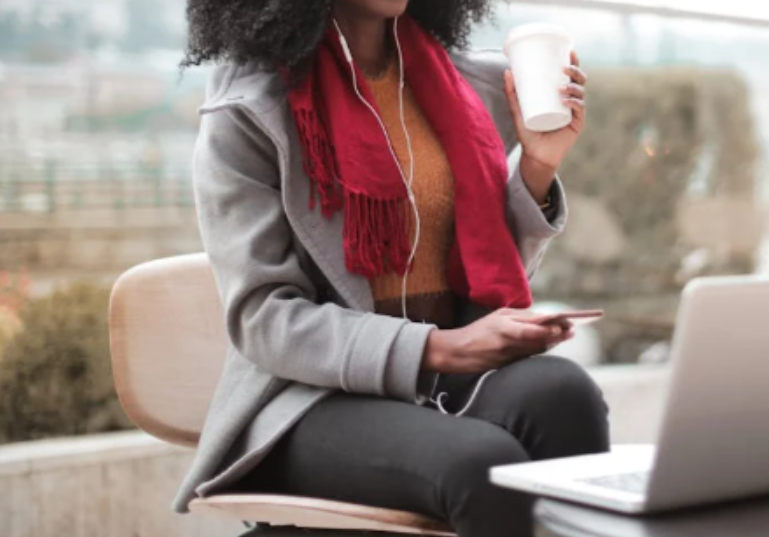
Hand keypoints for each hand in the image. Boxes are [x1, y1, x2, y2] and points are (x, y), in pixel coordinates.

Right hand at [422, 309, 574, 374]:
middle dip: (557, 336)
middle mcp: (506, 341)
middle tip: (571, 331)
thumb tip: (543, 318)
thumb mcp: (497, 317)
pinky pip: (528, 358)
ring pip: (536, 350)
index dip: (551, 328)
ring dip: (552, 343)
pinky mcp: (506, 366)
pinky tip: (550, 345)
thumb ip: (519, 317)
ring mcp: (507, 355)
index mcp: (503, 325)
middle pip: (538, 340)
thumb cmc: (478, 330)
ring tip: (565, 336)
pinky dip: (540, 351)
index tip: (565, 325)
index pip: (532, 328)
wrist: (456, 352)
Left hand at [504, 51, 587, 202]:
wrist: (535, 155)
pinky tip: (566, 100)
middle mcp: (570, 101)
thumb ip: (511, 93)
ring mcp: (575, 113)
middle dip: (575, 71)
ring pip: (581, 93)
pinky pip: (579, 109)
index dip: (573, 62)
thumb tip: (507, 71)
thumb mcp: (518, 110)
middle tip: (563, 69)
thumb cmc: (528, 133)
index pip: (570, 75)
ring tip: (560, 87)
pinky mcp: (577, 124)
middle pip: (579, 81)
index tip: (568, 51)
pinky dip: (573, 102)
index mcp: (560, 95)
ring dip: (573, 86)